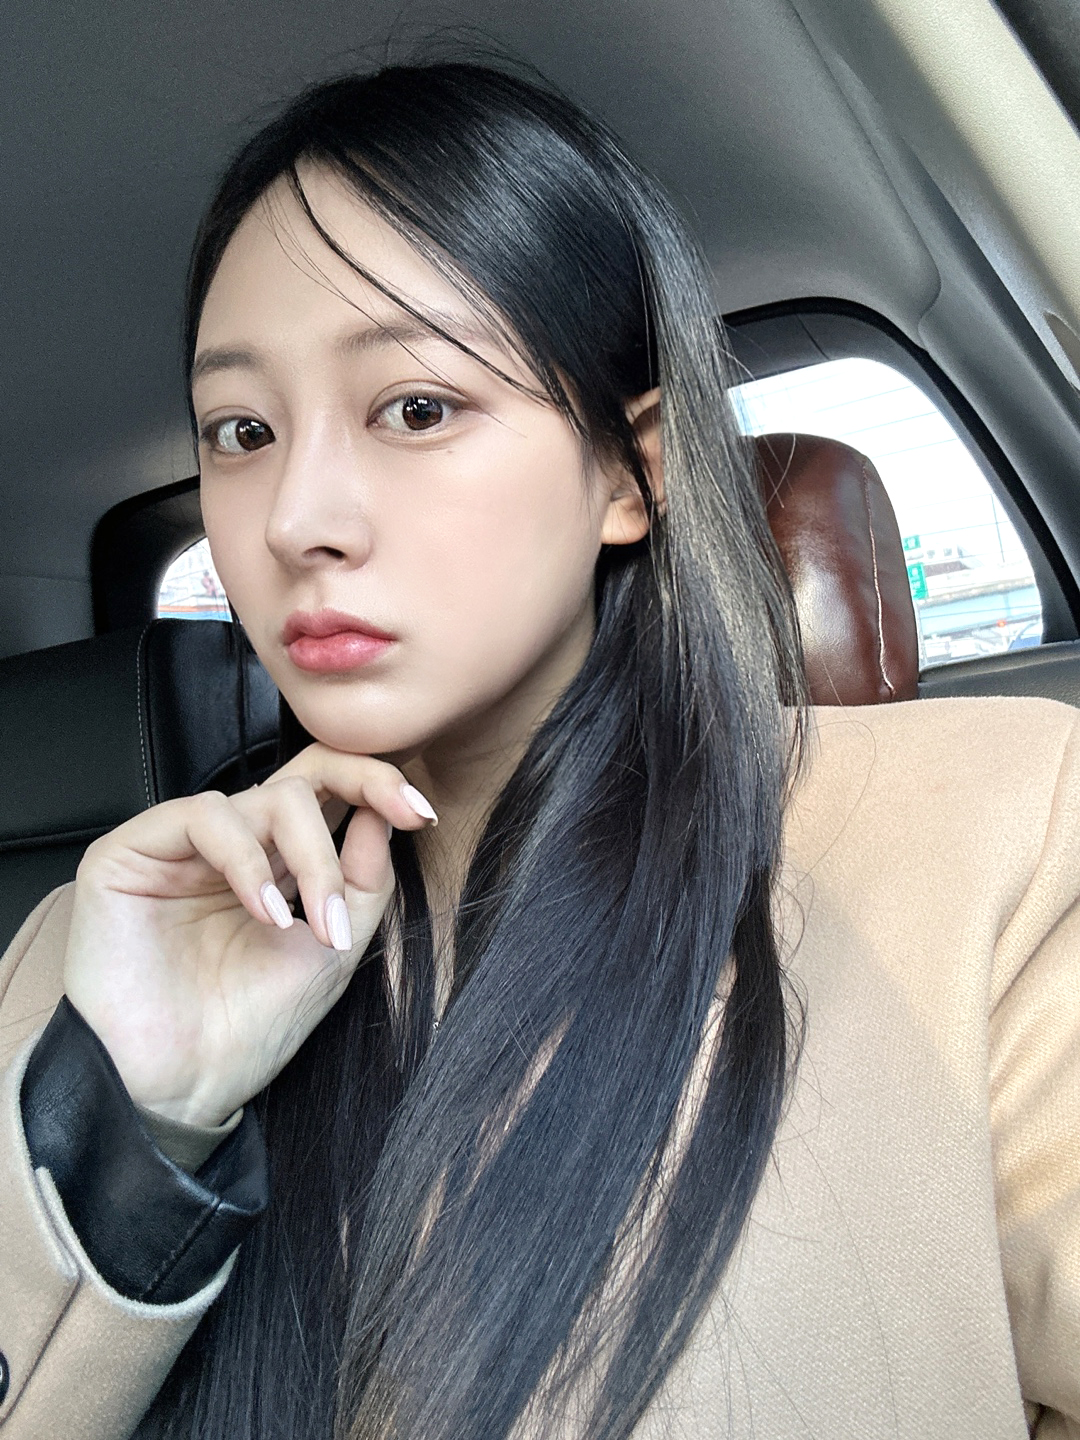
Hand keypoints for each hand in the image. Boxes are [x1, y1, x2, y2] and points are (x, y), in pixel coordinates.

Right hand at [62, 744, 437, 1125]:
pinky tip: (265, 914)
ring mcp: (180, 845)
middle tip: (402, 821)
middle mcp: (232, 843)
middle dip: (363, 790)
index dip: (376, 782)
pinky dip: (247, 861)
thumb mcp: (335, 948)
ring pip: (267, 797)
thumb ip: (364, 879)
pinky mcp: (130, 852)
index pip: (328, 789)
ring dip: (312, 857)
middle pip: (304, 774)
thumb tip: (386, 812)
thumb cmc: (251, 1027)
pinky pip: (204, 817)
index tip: (421, 811)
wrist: (184, 1088)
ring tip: (314, 926)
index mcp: (277, 860)